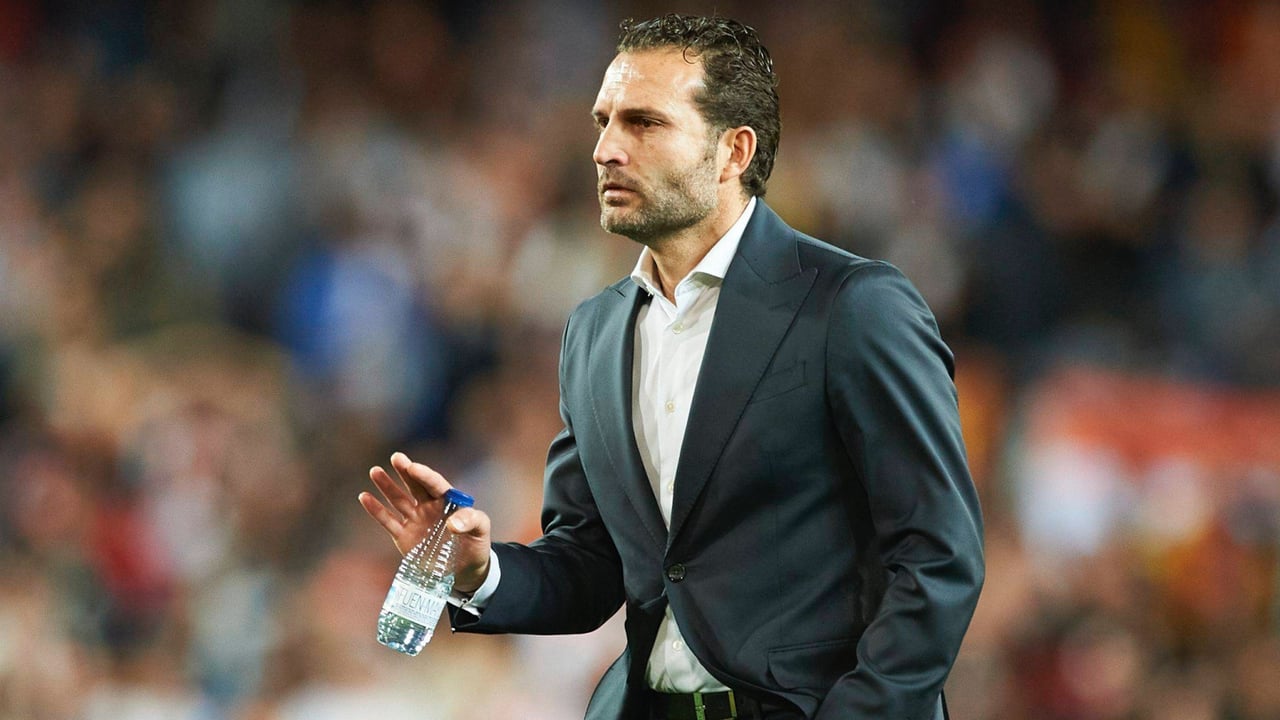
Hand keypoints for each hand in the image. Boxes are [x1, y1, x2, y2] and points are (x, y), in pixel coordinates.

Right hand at [358, 452, 492, 592]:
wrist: (465, 570)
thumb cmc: (476, 544)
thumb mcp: (482, 530)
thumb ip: (471, 521)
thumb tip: (452, 524)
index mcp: (448, 501)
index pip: (435, 483)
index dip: (424, 475)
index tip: (413, 466)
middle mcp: (429, 506)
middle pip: (414, 485)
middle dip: (405, 471)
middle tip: (396, 458)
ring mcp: (415, 520)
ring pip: (398, 499)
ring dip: (387, 485)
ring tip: (375, 471)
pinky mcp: (404, 536)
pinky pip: (388, 520)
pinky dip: (376, 509)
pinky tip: (365, 497)